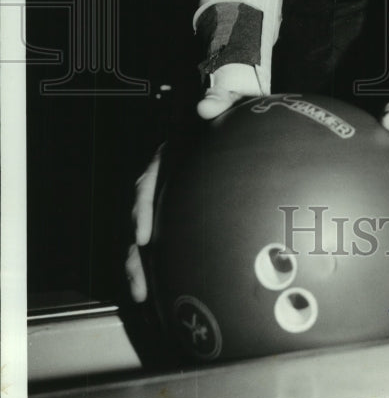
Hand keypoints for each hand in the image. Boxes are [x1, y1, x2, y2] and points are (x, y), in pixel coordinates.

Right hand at [125, 87, 241, 302]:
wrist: (244, 121)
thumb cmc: (234, 112)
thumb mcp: (229, 100)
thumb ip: (218, 100)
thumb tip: (206, 107)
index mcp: (170, 156)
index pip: (148, 182)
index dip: (142, 210)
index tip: (142, 235)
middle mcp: (165, 181)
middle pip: (139, 218)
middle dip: (134, 253)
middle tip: (140, 282)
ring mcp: (172, 200)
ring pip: (147, 237)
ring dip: (141, 267)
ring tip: (145, 297)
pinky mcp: (184, 216)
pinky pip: (169, 243)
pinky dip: (164, 267)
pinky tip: (169, 294)